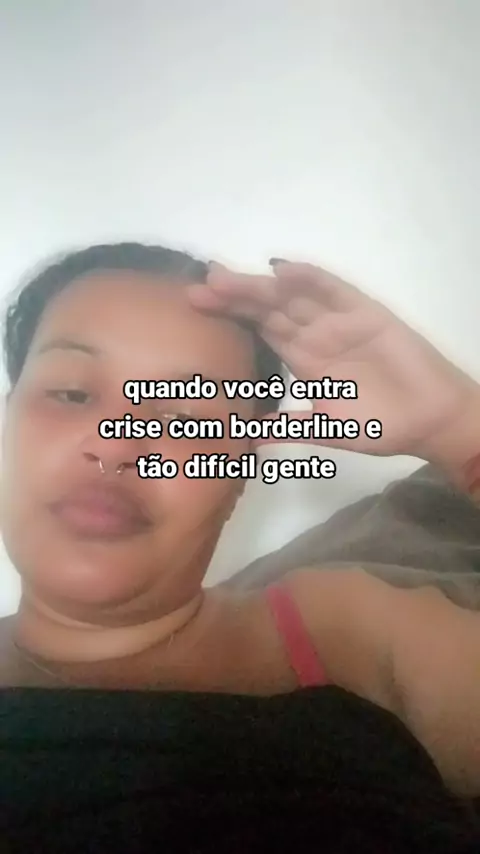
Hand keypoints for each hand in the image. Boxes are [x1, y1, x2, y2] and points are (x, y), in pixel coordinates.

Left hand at [188, 260, 478, 460]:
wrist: (428, 421)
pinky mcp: (364, 313)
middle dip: (233, 297)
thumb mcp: (326, 429)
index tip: (195, 308)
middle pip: (267, 309)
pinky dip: (309, 279)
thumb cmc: (380, 425)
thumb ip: (289, 428)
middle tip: (198, 288)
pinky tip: (283, 270)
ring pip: (291, 296)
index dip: (229, 316)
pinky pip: (333, 291)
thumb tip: (246, 438)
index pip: (259, 330)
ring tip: (224, 277)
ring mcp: (337, 321)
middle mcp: (315, 334)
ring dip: (259, 286)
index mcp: (303, 359)